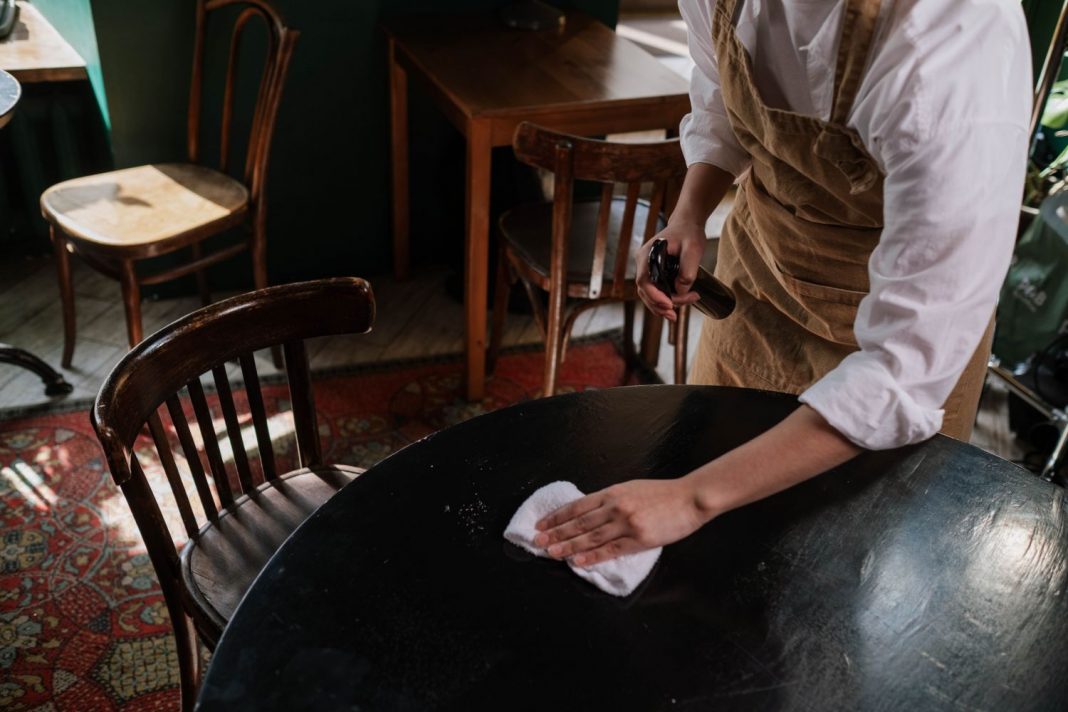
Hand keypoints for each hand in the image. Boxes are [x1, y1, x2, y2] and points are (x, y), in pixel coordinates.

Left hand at [533, 479, 712, 566]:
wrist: (690, 498)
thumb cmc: (662, 494)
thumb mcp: (631, 489)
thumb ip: (610, 500)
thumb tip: (588, 513)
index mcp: (612, 492)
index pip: (577, 506)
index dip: (557, 516)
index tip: (542, 524)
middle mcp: (615, 506)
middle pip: (578, 522)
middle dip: (556, 533)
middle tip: (538, 541)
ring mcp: (627, 523)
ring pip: (590, 537)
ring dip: (568, 546)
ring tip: (551, 553)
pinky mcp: (639, 539)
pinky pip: (610, 550)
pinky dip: (592, 556)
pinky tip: (578, 562)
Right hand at [635, 221, 705, 322]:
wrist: (687, 224)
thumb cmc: (689, 233)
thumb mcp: (693, 249)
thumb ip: (688, 270)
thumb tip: (680, 291)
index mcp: (647, 255)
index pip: (644, 281)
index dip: (654, 296)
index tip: (670, 304)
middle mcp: (643, 263)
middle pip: (644, 291)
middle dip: (659, 306)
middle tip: (676, 315)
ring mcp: (646, 269)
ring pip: (648, 294)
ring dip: (661, 307)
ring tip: (676, 315)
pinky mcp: (653, 273)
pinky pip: (654, 291)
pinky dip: (662, 301)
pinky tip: (674, 307)